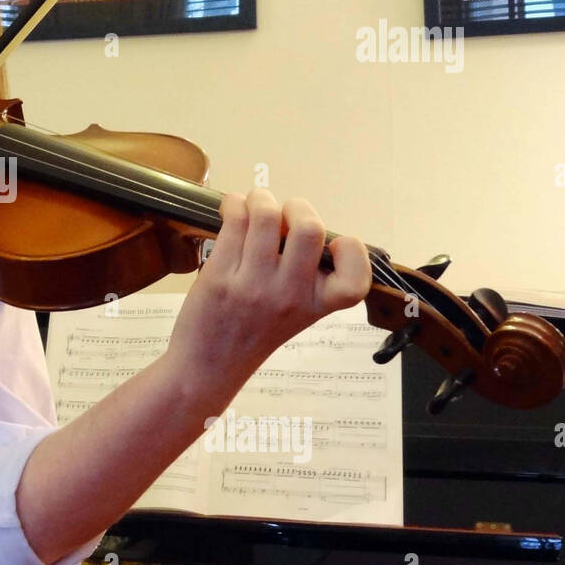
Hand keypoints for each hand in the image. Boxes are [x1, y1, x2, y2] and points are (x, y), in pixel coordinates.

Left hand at [162, 189, 370, 413]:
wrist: (209, 365)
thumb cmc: (253, 332)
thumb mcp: (296, 312)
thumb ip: (306, 274)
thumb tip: (296, 219)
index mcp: (316, 306)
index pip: (355, 278)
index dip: (352, 250)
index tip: (331, 245)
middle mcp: (289, 295)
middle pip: (309, 228)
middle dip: (297, 206)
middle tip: (283, 215)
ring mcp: (253, 286)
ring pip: (266, 216)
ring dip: (260, 198)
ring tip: (253, 205)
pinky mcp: (219, 277)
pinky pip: (234, 222)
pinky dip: (235, 205)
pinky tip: (233, 210)